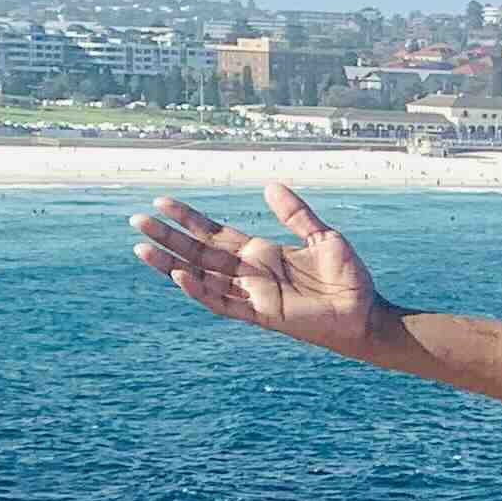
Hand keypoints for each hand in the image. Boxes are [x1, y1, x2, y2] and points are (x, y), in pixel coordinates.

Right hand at [129, 183, 385, 354]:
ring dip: (170, 264)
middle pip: (198, 252)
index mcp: (260, 253)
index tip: (162, 202)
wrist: (364, 313)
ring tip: (142, 249)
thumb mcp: (323, 236)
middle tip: (137, 221)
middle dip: (168, 237)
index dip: (188, 218)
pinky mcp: (259, 314)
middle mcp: (249, 273)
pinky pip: (222, 303)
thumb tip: (270, 185)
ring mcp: (251, 294)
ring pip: (200, 277)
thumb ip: (296, 214)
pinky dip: (200, 291)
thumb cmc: (346, 278)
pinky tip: (180, 275)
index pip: (214, 233)